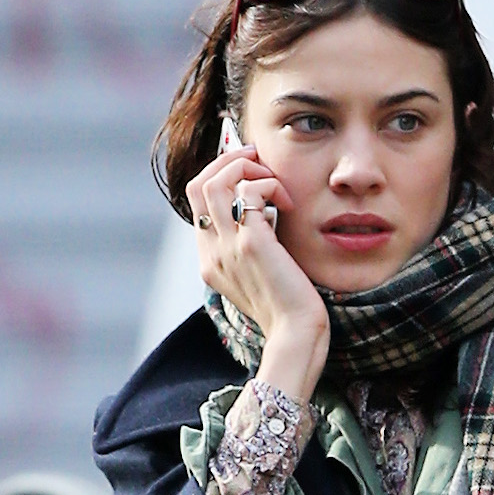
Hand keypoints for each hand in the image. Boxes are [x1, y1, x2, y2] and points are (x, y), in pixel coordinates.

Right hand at [184, 141, 329, 402]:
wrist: (296, 337)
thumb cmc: (287, 309)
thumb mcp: (260, 275)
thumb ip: (251, 246)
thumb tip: (262, 212)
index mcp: (210, 261)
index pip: (197, 202)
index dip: (219, 174)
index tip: (248, 168)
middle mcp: (212, 253)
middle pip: (197, 185)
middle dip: (227, 161)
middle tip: (256, 158)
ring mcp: (228, 248)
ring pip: (215, 182)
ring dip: (246, 167)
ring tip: (272, 178)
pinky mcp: (252, 244)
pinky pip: (250, 192)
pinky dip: (270, 185)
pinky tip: (288, 204)